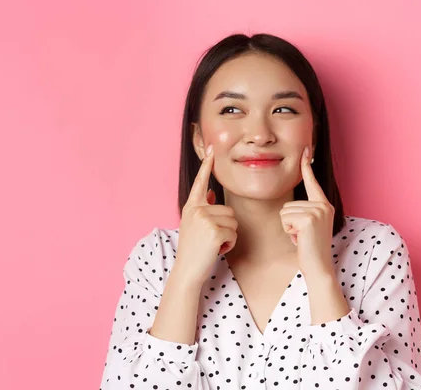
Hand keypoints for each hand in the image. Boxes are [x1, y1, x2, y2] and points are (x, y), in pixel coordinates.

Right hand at [175, 145, 237, 284]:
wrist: (187, 271)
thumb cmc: (193, 250)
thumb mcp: (194, 225)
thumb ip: (203, 207)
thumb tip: (212, 193)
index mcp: (191, 206)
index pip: (201, 182)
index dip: (206, 165)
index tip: (211, 148)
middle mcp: (196, 210)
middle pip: (228, 210)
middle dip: (226, 228)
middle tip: (210, 240)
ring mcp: (204, 220)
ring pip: (233, 222)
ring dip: (228, 236)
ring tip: (212, 245)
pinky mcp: (214, 231)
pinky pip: (234, 233)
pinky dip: (229, 245)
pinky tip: (217, 250)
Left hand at [279, 146, 334, 277]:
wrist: (319, 267)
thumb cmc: (310, 249)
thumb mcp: (308, 226)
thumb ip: (303, 213)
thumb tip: (290, 208)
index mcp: (324, 205)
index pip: (312, 182)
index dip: (307, 166)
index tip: (305, 149)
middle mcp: (323, 205)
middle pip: (288, 203)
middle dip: (289, 222)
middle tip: (302, 235)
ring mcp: (318, 211)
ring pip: (285, 211)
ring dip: (288, 227)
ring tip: (301, 237)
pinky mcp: (309, 218)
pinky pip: (285, 219)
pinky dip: (289, 231)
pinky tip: (300, 239)